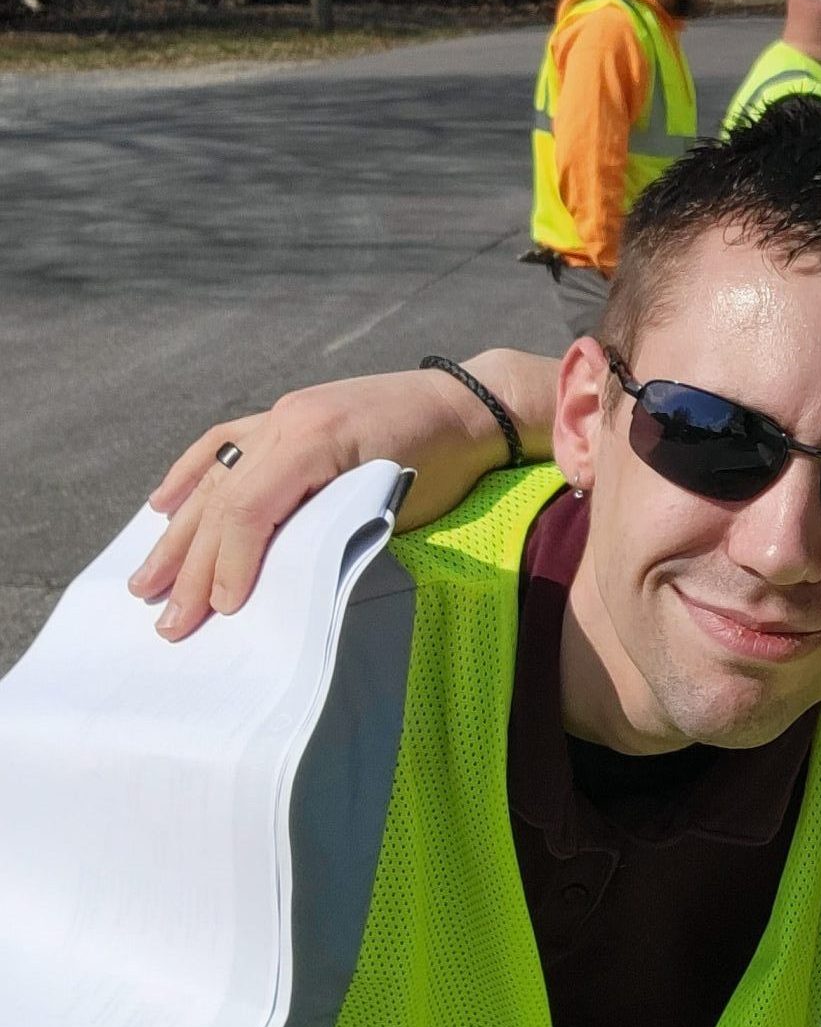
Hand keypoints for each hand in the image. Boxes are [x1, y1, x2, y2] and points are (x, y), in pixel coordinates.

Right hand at [128, 367, 508, 639]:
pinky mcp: (287, 416)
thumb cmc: (446, 464)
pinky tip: (162, 506)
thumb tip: (282, 584)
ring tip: (145, 580)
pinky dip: (190, 476)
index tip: (222, 611)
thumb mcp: (396, 504)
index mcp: (313, 441)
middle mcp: (287, 421)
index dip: (230, 565)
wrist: (469, 405)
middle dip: (192, 567)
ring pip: (214, 477)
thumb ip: (335, 533)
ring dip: (178, 533)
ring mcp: (282, 414)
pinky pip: (225, 444)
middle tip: (169, 621)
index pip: (249, 510)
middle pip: (222, 500)